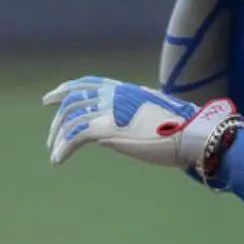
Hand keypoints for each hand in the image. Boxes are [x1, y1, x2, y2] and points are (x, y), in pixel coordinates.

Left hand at [42, 76, 242, 177]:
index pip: (88, 83)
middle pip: (73, 100)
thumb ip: (132, 116)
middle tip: (50, 138)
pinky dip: (64, 148)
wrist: (192, 133)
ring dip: (58, 137)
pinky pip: (75, 137)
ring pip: (71, 119)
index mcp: (124, 89)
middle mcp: (114, 94)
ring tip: (55, 153)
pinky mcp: (107, 128)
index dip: (66, 89)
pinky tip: (58, 160)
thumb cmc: (182, 127)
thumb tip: (113, 129)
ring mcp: (110, 109)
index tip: (51, 98)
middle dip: (58, 119)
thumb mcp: (153, 114)